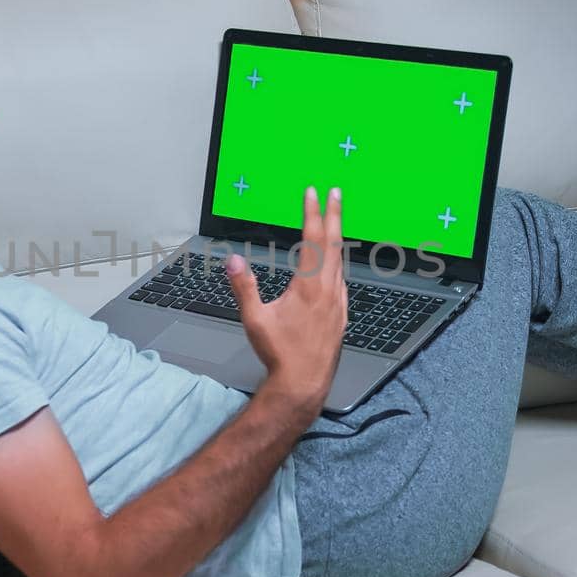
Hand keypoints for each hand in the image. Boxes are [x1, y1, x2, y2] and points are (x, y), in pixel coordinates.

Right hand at [226, 186, 347, 407]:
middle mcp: (329, 291)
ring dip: (336, 239)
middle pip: (334, 244)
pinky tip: (334, 269)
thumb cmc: (279, 353)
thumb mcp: (254, 319)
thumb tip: (234, 260)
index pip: (313, 239)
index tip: (313, 192)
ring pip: (340, 263)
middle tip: (336, 193)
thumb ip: (244, 286)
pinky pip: (342, 282)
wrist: (303, 384)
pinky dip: (338, 265)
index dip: (313, 212)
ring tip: (333, 224)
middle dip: (334, 215)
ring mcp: (339, 304)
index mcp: (309, 286)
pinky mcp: (342, 317)